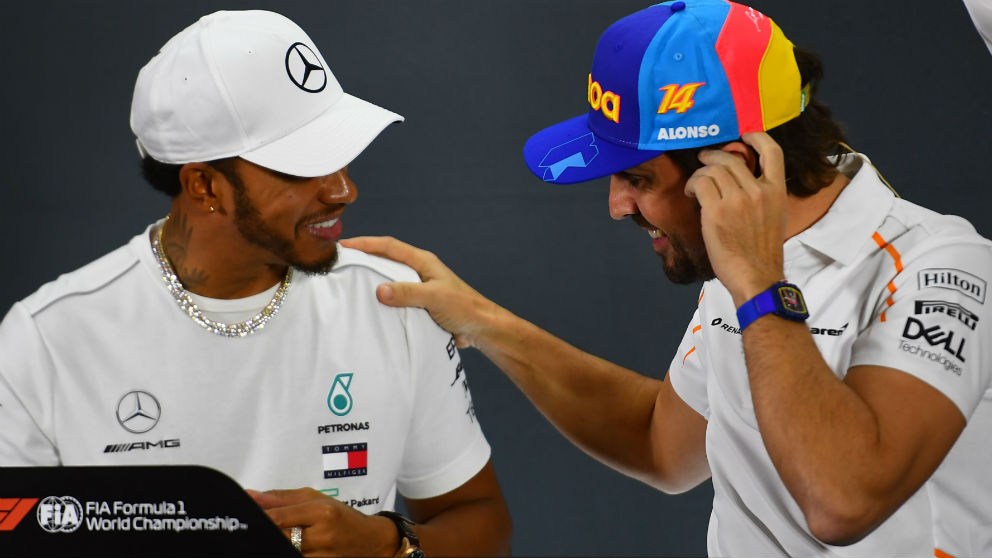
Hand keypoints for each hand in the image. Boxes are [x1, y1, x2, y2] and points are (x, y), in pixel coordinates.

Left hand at [247, 488, 397, 556]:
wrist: (370, 541)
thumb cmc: (342, 517)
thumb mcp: (316, 498)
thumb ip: (282, 497)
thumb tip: (251, 495)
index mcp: (321, 512)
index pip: (278, 517)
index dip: (259, 517)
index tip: (245, 515)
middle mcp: (321, 535)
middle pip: (279, 537)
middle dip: (265, 531)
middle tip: (253, 528)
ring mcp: (321, 556)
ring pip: (285, 550)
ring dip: (275, 543)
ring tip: (275, 536)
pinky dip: (287, 551)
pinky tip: (288, 545)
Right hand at [340, 236, 499, 348]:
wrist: (481, 329)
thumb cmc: (464, 308)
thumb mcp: (435, 298)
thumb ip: (408, 293)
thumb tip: (379, 290)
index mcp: (423, 262)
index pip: (389, 246)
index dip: (366, 243)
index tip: (344, 245)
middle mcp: (419, 271)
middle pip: (386, 261)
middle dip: (364, 259)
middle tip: (340, 264)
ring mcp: (419, 288)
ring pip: (389, 281)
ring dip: (371, 282)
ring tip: (348, 285)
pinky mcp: (419, 305)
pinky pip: (395, 300)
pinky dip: (382, 302)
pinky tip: (369, 309)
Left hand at [684, 132, 787, 304]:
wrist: (756, 277)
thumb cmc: (762, 254)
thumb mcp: (775, 217)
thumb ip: (763, 196)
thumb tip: (742, 182)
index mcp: (777, 192)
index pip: (773, 151)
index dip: (756, 136)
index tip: (743, 134)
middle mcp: (759, 191)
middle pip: (732, 158)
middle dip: (713, 156)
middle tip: (703, 159)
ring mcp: (738, 200)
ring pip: (713, 169)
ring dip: (700, 173)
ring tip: (695, 185)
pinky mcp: (717, 210)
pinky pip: (700, 183)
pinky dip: (692, 185)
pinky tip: (691, 194)